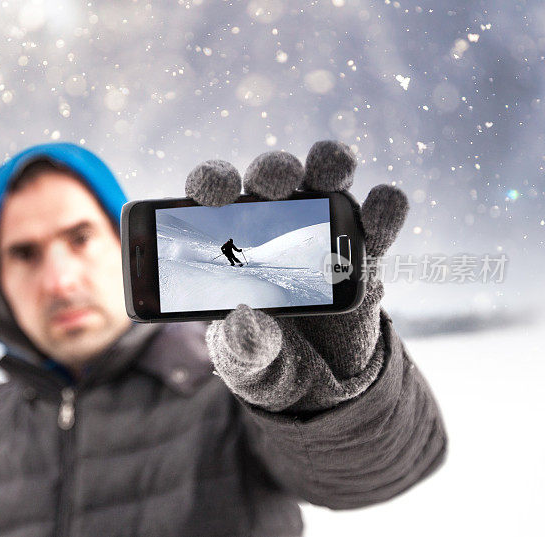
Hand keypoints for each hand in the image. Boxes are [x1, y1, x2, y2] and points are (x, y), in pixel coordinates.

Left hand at [185, 141, 408, 412]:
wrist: (322, 383)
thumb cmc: (268, 361)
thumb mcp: (248, 364)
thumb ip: (243, 348)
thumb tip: (245, 321)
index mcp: (230, 239)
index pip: (215, 193)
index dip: (212, 183)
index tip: (213, 200)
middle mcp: (276, 221)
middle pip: (274, 172)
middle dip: (272, 171)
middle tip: (271, 189)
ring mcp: (326, 226)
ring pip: (329, 172)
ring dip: (329, 164)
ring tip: (328, 178)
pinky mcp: (369, 246)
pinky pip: (382, 212)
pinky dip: (385, 209)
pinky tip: (375, 225)